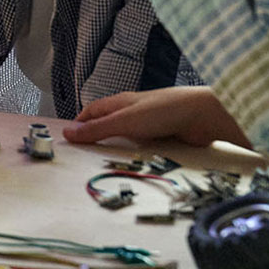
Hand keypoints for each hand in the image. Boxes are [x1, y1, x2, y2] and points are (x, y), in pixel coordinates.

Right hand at [63, 86, 250, 148]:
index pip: (93, 111)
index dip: (81, 123)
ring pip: (128, 138)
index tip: (70, 138)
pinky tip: (137, 165)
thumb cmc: (160, 111)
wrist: (201, 115)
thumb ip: (97, 129)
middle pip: (109, 124)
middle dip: (98, 138)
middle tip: (86, 157)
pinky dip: (138, 155)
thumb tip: (67, 133)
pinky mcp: (164, 136)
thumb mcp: (123, 121)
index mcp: (119, 103)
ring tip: (109, 166)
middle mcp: (132, 112)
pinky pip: (146, 147)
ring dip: (120, 149)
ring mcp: (149, 124)